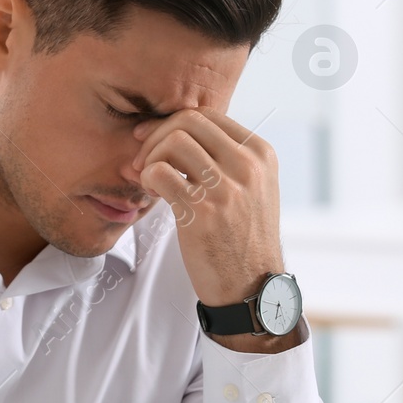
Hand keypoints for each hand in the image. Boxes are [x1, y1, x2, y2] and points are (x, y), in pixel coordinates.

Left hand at [131, 109, 298, 351]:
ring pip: (173, 142)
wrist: (251, 287)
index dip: (171, 123)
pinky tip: (151, 194)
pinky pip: (160, 173)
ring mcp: (227, 188)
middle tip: (142, 159)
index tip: (150, 139)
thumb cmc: (242, 237)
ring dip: (150, 158)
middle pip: (187, 121)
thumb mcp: (252, 188)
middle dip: (155, 136)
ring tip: (148, 181)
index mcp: (260, 154)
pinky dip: (147, 178)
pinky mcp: (203, 212)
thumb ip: (226, 156)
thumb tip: (176, 129)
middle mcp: (248, 165)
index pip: (207, 115)